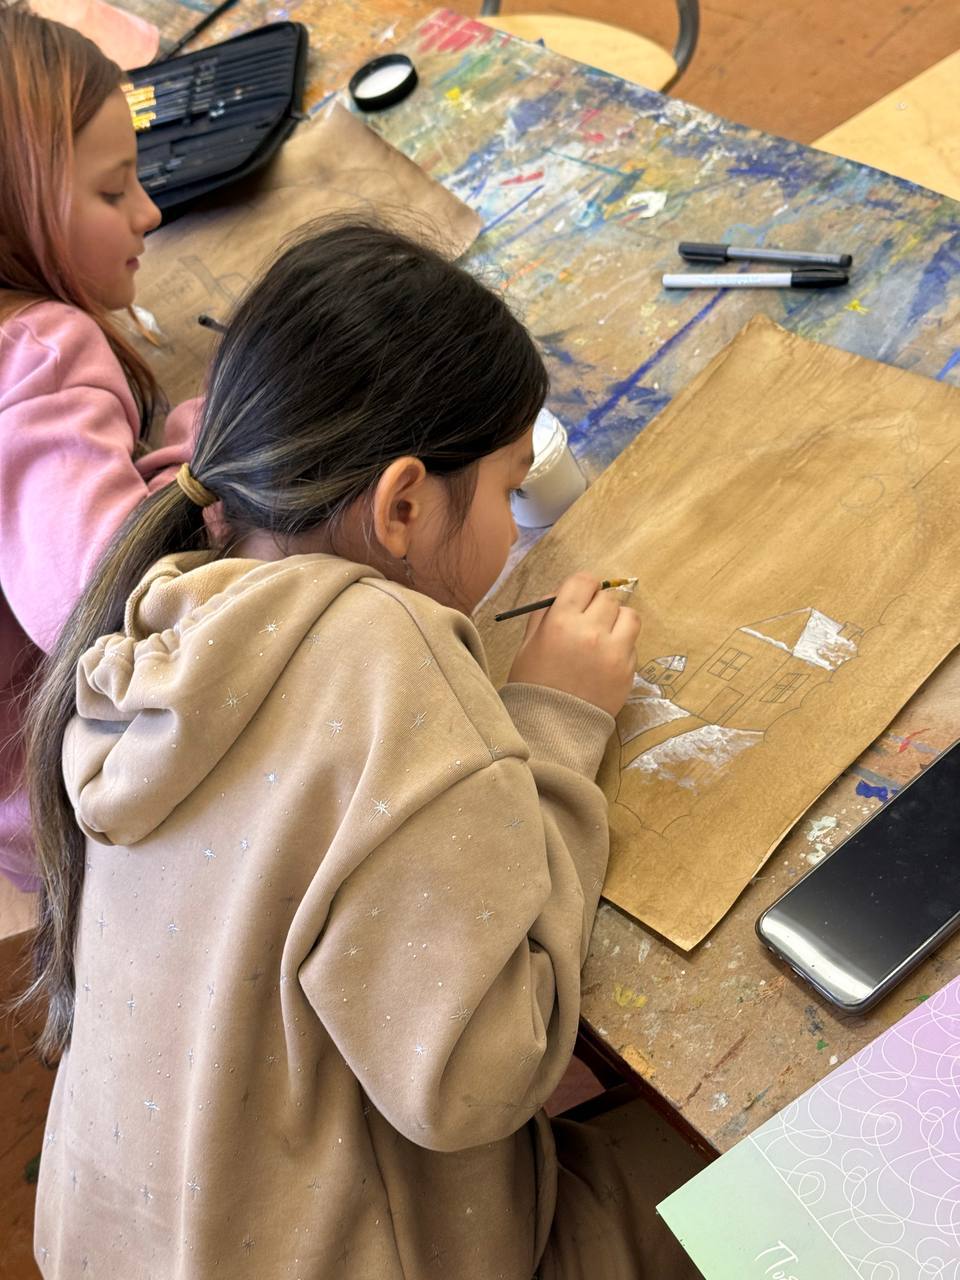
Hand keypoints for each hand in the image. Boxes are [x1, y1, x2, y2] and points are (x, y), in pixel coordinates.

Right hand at [506, 572, 641, 716]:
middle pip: (608, 598)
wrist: (551, 728)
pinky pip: (633, 644)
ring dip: (618, 621)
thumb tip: (564, 592)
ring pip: (630, 616)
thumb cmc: (534, 684)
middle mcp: (590, 631)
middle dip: (598, 606)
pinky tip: (606, 660)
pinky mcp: (628, 670)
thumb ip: (545, 613)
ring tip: (605, 637)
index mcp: (561, 621)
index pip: (584, 581)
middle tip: (589, 622)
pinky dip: (623, 646)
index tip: (581, 597)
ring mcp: (613, 651)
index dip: (583, 587)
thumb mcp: (528, 643)